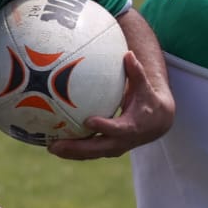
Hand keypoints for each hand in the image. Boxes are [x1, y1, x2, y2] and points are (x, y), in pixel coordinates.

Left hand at [47, 50, 175, 160]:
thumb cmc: (148, 101)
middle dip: (77, 147)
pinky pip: (88, 153)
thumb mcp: (144, 88)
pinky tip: (54, 146)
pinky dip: (72, 152)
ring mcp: (114, 148)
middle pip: (97, 147)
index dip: (103, 126)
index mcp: (131, 127)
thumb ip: (136, 72)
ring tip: (51, 147)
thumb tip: (128, 54)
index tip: (88, 121)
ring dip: (70, 153)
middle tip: (57, 144)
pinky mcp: (107, 150)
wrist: (156, 124)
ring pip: (90, 154)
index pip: (116, 128)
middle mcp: (122, 141)